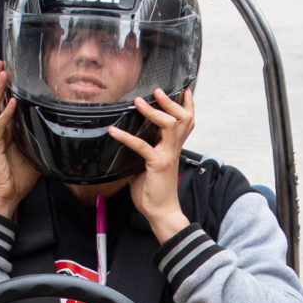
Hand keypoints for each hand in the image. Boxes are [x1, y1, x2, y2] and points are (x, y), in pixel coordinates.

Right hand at [0, 64, 39, 216]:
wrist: (5, 196)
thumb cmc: (16, 178)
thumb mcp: (34, 155)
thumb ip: (42, 143)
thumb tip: (61, 136)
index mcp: (3, 132)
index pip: (0, 104)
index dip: (3, 87)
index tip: (8, 71)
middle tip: (2, 64)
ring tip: (3, 74)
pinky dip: (4, 114)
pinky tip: (11, 103)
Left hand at [110, 86, 194, 240]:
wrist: (162, 212)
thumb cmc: (154, 192)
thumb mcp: (147, 167)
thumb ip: (142, 154)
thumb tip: (127, 145)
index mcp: (173, 148)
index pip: (186, 122)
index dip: (188, 105)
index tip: (186, 91)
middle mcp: (173, 149)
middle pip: (182, 119)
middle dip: (172, 102)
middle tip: (159, 90)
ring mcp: (167, 155)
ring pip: (169, 125)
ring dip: (154, 111)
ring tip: (140, 102)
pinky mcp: (157, 164)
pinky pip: (142, 146)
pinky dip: (126, 137)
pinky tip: (114, 132)